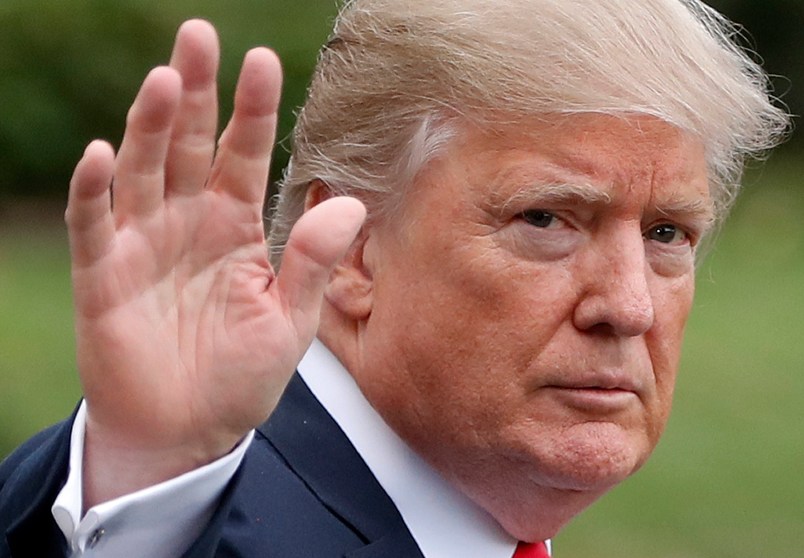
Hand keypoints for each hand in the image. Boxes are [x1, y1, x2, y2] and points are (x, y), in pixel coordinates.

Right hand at [66, 20, 364, 506]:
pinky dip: (95, 191)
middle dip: (198, 92)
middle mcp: (189, 222)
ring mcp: (143, 244)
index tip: (265, 60)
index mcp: (235, 227)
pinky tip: (103, 154)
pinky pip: (93, 225)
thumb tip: (349, 203)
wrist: (188, 431)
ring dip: (152, 126)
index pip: (245, 155)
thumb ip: (312, 262)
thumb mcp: (288, 321)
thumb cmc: (239, 375)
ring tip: (167, 81)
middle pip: (191, 145)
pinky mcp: (103, 276)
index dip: (254, 110)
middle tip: (199, 36)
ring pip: (144, 171)